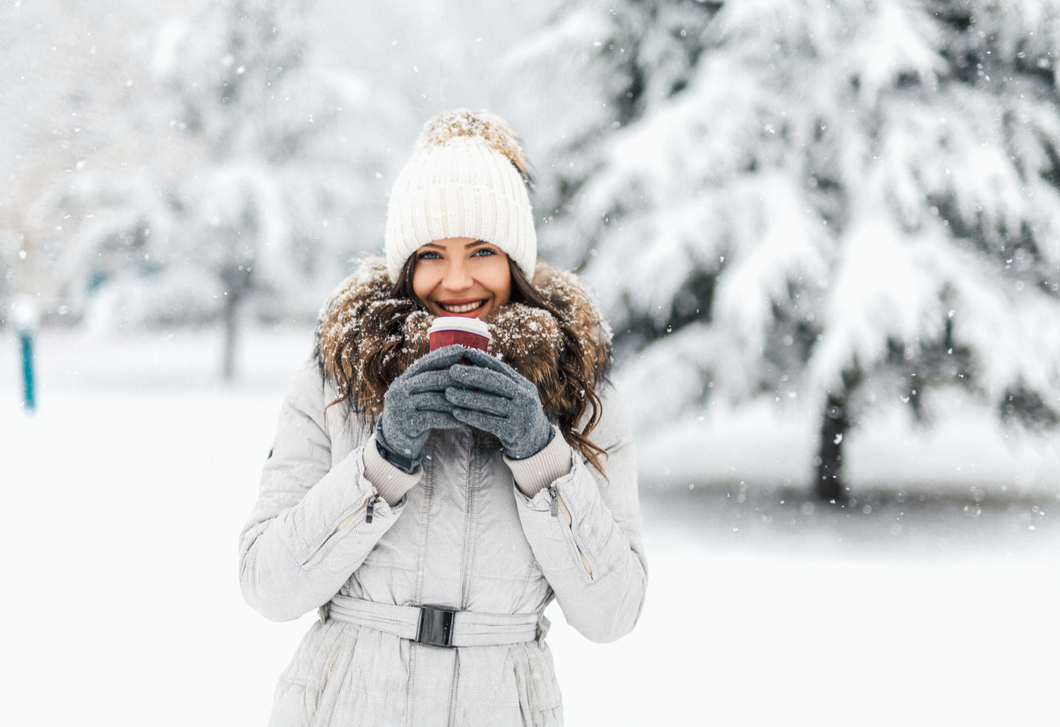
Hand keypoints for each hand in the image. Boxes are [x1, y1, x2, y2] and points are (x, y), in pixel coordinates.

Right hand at [376, 345, 465, 465]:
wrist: (394, 440)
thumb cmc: (413, 412)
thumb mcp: (415, 394)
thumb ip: (429, 382)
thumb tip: (460, 367)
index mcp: (404, 379)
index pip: (425, 362)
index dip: (443, 355)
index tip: (462, 349)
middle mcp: (400, 390)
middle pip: (430, 379)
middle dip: (454, 377)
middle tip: (474, 376)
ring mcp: (402, 406)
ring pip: (434, 399)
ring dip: (456, 400)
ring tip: (473, 400)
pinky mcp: (408, 423)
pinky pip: (434, 418)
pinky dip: (450, 419)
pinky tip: (463, 420)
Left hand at [444, 347, 553, 459]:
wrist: (537, 443)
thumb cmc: (518, 415)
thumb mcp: (517, 397)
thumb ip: (501, 385)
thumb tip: (473, 365)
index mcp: (524, 386)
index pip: (502, 369)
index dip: (483, 360)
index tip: (464, 352)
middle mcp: (525, 398)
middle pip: (497, 382)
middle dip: (473, 375)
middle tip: (452, 371)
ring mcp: (521, 415)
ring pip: (490, 403)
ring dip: (467, 397)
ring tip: (448, 393)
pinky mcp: (513, 432)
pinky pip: (488, 422)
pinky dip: (471, 416)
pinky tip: (456, 413)